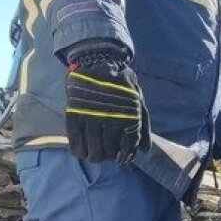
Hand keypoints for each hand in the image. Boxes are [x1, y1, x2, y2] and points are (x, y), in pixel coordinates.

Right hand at [64, 41, 147, 163]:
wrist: (98, 61)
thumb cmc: (121, 82)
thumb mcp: (138, 100)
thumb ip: (143, 125)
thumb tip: (145, 150)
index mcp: (129, 118)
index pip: (127, 148)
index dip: (124, 156)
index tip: (121, 158)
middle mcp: (111, 121)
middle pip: (109, 153)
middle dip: (109, 157)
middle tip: (106, 155)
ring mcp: (92, 119)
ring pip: (93, 151)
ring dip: (94, 157)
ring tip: (94, 155)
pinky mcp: (75, 116)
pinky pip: (75, 142)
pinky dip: (78, 151)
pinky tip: (80, 152)